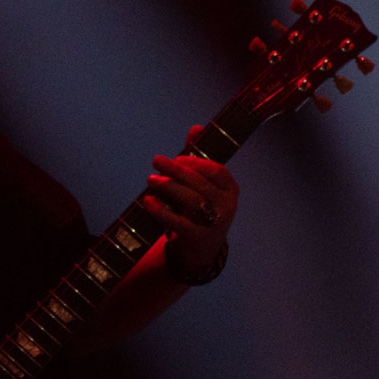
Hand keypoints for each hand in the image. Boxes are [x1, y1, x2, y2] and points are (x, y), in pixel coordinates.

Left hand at [142, 126, 238, 275]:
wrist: (202, 250)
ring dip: (169, 188)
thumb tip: (195, 128)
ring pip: (191, 201)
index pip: (217, 171)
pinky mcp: (199, 238)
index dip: (197, 163)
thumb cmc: (201, 209)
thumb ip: (198, 158)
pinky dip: (162, 211)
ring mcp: (215, 224)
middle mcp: (227, 206)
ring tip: (150, 180)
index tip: (178, 158)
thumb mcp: (203, 185)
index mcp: (230, 189)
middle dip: (177, 171)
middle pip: (200, 184)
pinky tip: (148, 201)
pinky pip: (179, 222)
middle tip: (156, 161)